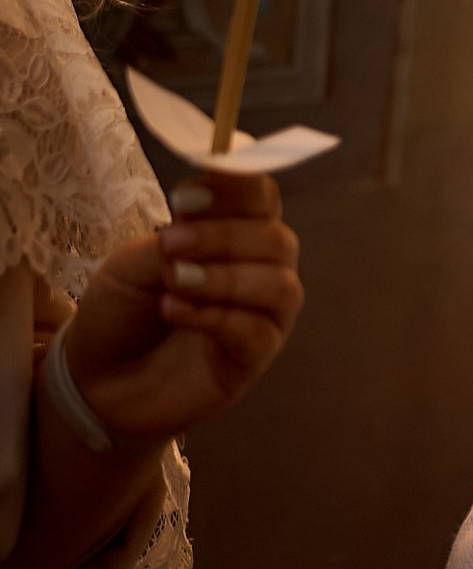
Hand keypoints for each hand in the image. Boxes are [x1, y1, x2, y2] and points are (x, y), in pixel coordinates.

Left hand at [64, 173, 302, 443]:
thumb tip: (199, 215)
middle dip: (224, 236)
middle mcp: (261, 269)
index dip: (236, 188)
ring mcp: (262, 315)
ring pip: (279, 285)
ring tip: (173, 282)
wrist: (97, 379)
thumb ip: (174, 239)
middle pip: (277, 239)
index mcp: (235, 233)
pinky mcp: (254, 358)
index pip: (261, 196)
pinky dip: (217, 317)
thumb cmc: (122, 312)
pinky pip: (257, 331)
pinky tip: (175, 312)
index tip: (187, 199)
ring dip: (225, 278)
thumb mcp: (132, 265)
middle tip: (171, 242)